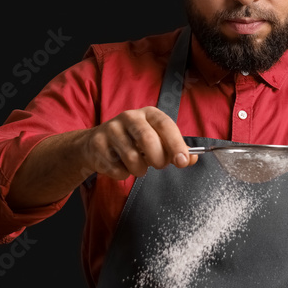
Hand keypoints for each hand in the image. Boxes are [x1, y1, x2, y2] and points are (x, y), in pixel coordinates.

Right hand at [80, 107, 197, 179]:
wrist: (95, 144)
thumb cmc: (132, 141)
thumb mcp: (156, 139)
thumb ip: (175, 149)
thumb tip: (192, 158)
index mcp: (148, 113)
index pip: (165, 125)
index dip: (176, 144)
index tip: (183, 161)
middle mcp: (129, 117)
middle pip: (148, 140)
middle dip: (158, 159)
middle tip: (159, 165)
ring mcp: (111, 130)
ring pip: (132, 158)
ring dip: (140, 169)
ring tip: (138, 165)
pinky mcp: (97, 145)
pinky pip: (117, 169)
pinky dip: (123, 174)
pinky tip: (121, 166)